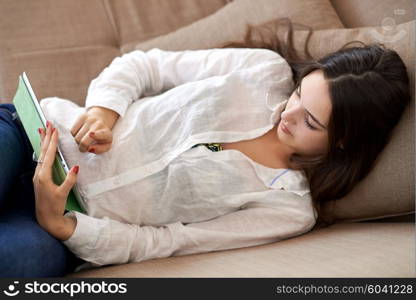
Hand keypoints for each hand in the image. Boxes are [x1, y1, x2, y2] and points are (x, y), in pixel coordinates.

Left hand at [33, 121, 77, 240]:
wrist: (46, 218)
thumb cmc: (55, 206)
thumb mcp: (64, 193)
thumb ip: (70, 179)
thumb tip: (76, 166)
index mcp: (44, 176)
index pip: (49, 154)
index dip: (52, 141)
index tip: (54, 130)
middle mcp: (38, 174)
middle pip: (42, 151)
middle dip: (45, 136)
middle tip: (47, 124)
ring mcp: (38, 176)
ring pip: (41, 154)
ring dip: (43, 142)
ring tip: (43, 130)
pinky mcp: (40, 178)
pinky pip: (41, 160)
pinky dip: (43, 150)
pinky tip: (44, 148)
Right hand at [70, 106, 118, 153]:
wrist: (100, 119)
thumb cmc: (102, 137)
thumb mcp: (106, 145)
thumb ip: (99, 149)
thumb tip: (89, 148)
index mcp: (107, 133)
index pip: (102, 134)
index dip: (96, 135)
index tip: (90, 134)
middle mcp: (99, 125)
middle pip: (84, 141)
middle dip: (82, 148)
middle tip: (84, 148)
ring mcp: (90, 120)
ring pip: (77, 137)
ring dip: (78, 142)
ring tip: (84, 139)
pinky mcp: (82, 117)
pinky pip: (72, 131)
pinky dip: (74, 135)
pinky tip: (80, 133)